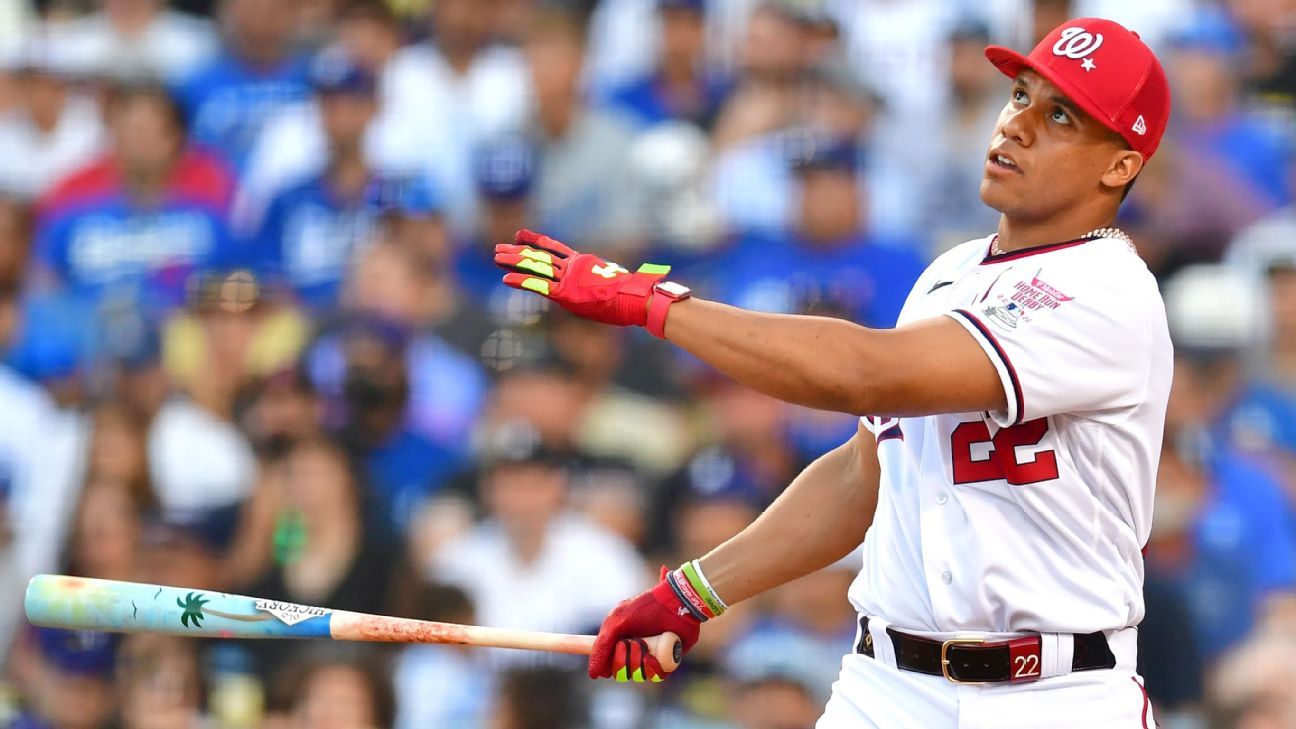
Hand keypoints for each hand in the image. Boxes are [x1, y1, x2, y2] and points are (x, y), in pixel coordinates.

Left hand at [494, 230, 669, 326]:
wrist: (634, 298)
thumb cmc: (630, 293)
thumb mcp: (613, 279)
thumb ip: (604, 276)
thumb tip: (615, 273)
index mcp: (582, 262)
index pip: (553, 248)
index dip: (535, 240)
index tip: (519, 235)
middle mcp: (572, 267)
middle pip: (539, 256)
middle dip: (517, 252)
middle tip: (499, 248)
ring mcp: (568, 279)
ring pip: (536, 266)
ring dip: (514, 262)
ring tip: (496, 257)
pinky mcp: (565, 293)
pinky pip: (539, 286)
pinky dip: (522, 281)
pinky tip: (506, 279)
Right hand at [589, 568, 702, 681]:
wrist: (673, 602)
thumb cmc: (644, 608)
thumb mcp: (616, 622)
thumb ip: (602, 645)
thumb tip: (592, 674)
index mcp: (620, 643)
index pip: (609, 667)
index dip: (607, 666)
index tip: (610, 655)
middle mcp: (635, 653)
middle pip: (621, 673)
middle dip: (622, 660)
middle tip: (630, 643)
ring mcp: (651, 658)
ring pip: (638, 676)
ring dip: (636, 662)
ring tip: (643, 644)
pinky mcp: (667, 661)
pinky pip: (656, 677)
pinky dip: (652, 669)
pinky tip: (652, 657)